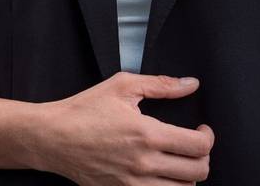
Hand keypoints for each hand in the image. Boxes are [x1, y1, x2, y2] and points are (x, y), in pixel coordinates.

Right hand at [42, 72, 212, 184]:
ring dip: (187, 176)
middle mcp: (143, 163)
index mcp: (146, 134)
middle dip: (203, 157)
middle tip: (193, 146)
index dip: (208, 137)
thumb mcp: (121, 86)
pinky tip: (162, 176)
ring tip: (178, 161)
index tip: (202, 130)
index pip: (199, 146)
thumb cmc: (82, 110)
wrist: (51, 137)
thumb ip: (160, 84)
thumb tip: (190, 84)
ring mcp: (133, 184)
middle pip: (197, 171)